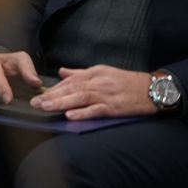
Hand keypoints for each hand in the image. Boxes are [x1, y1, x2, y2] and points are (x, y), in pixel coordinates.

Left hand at [29, 65, 157, 119]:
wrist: (153, 89)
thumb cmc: (128, 82)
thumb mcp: (103, 72)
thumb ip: (80, 73)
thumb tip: (61, 72)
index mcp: (94, 73)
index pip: (69, 80)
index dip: (53, 88)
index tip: (39, 94)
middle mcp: (98, 82)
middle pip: (70, 88)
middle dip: (50, 95)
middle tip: (34, 102)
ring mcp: (106, 95)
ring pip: (78, 98)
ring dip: (60, 103)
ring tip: (45, 107)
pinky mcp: (114, 107)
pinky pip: (95, 110)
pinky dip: (82, 113)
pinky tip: (70, 116)